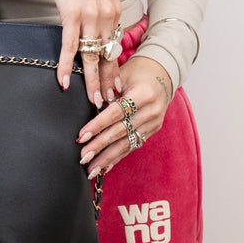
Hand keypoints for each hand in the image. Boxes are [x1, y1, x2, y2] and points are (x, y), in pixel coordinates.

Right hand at [50, 0, 121, 105]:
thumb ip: (102, 18)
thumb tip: (100, 40)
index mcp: (114, 14)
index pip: (114, 50)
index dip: (114, 72)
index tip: (116, 91)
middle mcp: (106, 18)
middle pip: (106, 57)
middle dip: (106, 83)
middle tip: (107, 104)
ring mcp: (90, 17)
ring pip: (90, 57)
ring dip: (90, 81)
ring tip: (91, 100)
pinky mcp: (72, 15)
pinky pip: (69, 47)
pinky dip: (67, 66)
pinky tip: (64, 81)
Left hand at [77, 57, 171, 178]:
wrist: (162, 75)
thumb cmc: (137, 72)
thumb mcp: (122, 74)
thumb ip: (107, 89)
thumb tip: (89, 109)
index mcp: (143, 94)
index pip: (116, 112)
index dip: (97, 125)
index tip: (81, 137)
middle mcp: (151, 111)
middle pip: (121, 131)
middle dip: (100, 146)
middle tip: (83, 158)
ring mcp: (154, 123)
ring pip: (127, 143)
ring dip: (107, 158)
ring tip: (91, 170)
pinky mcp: (152, 130)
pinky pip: (132, 145)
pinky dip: (117, 157)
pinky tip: (105, 167)